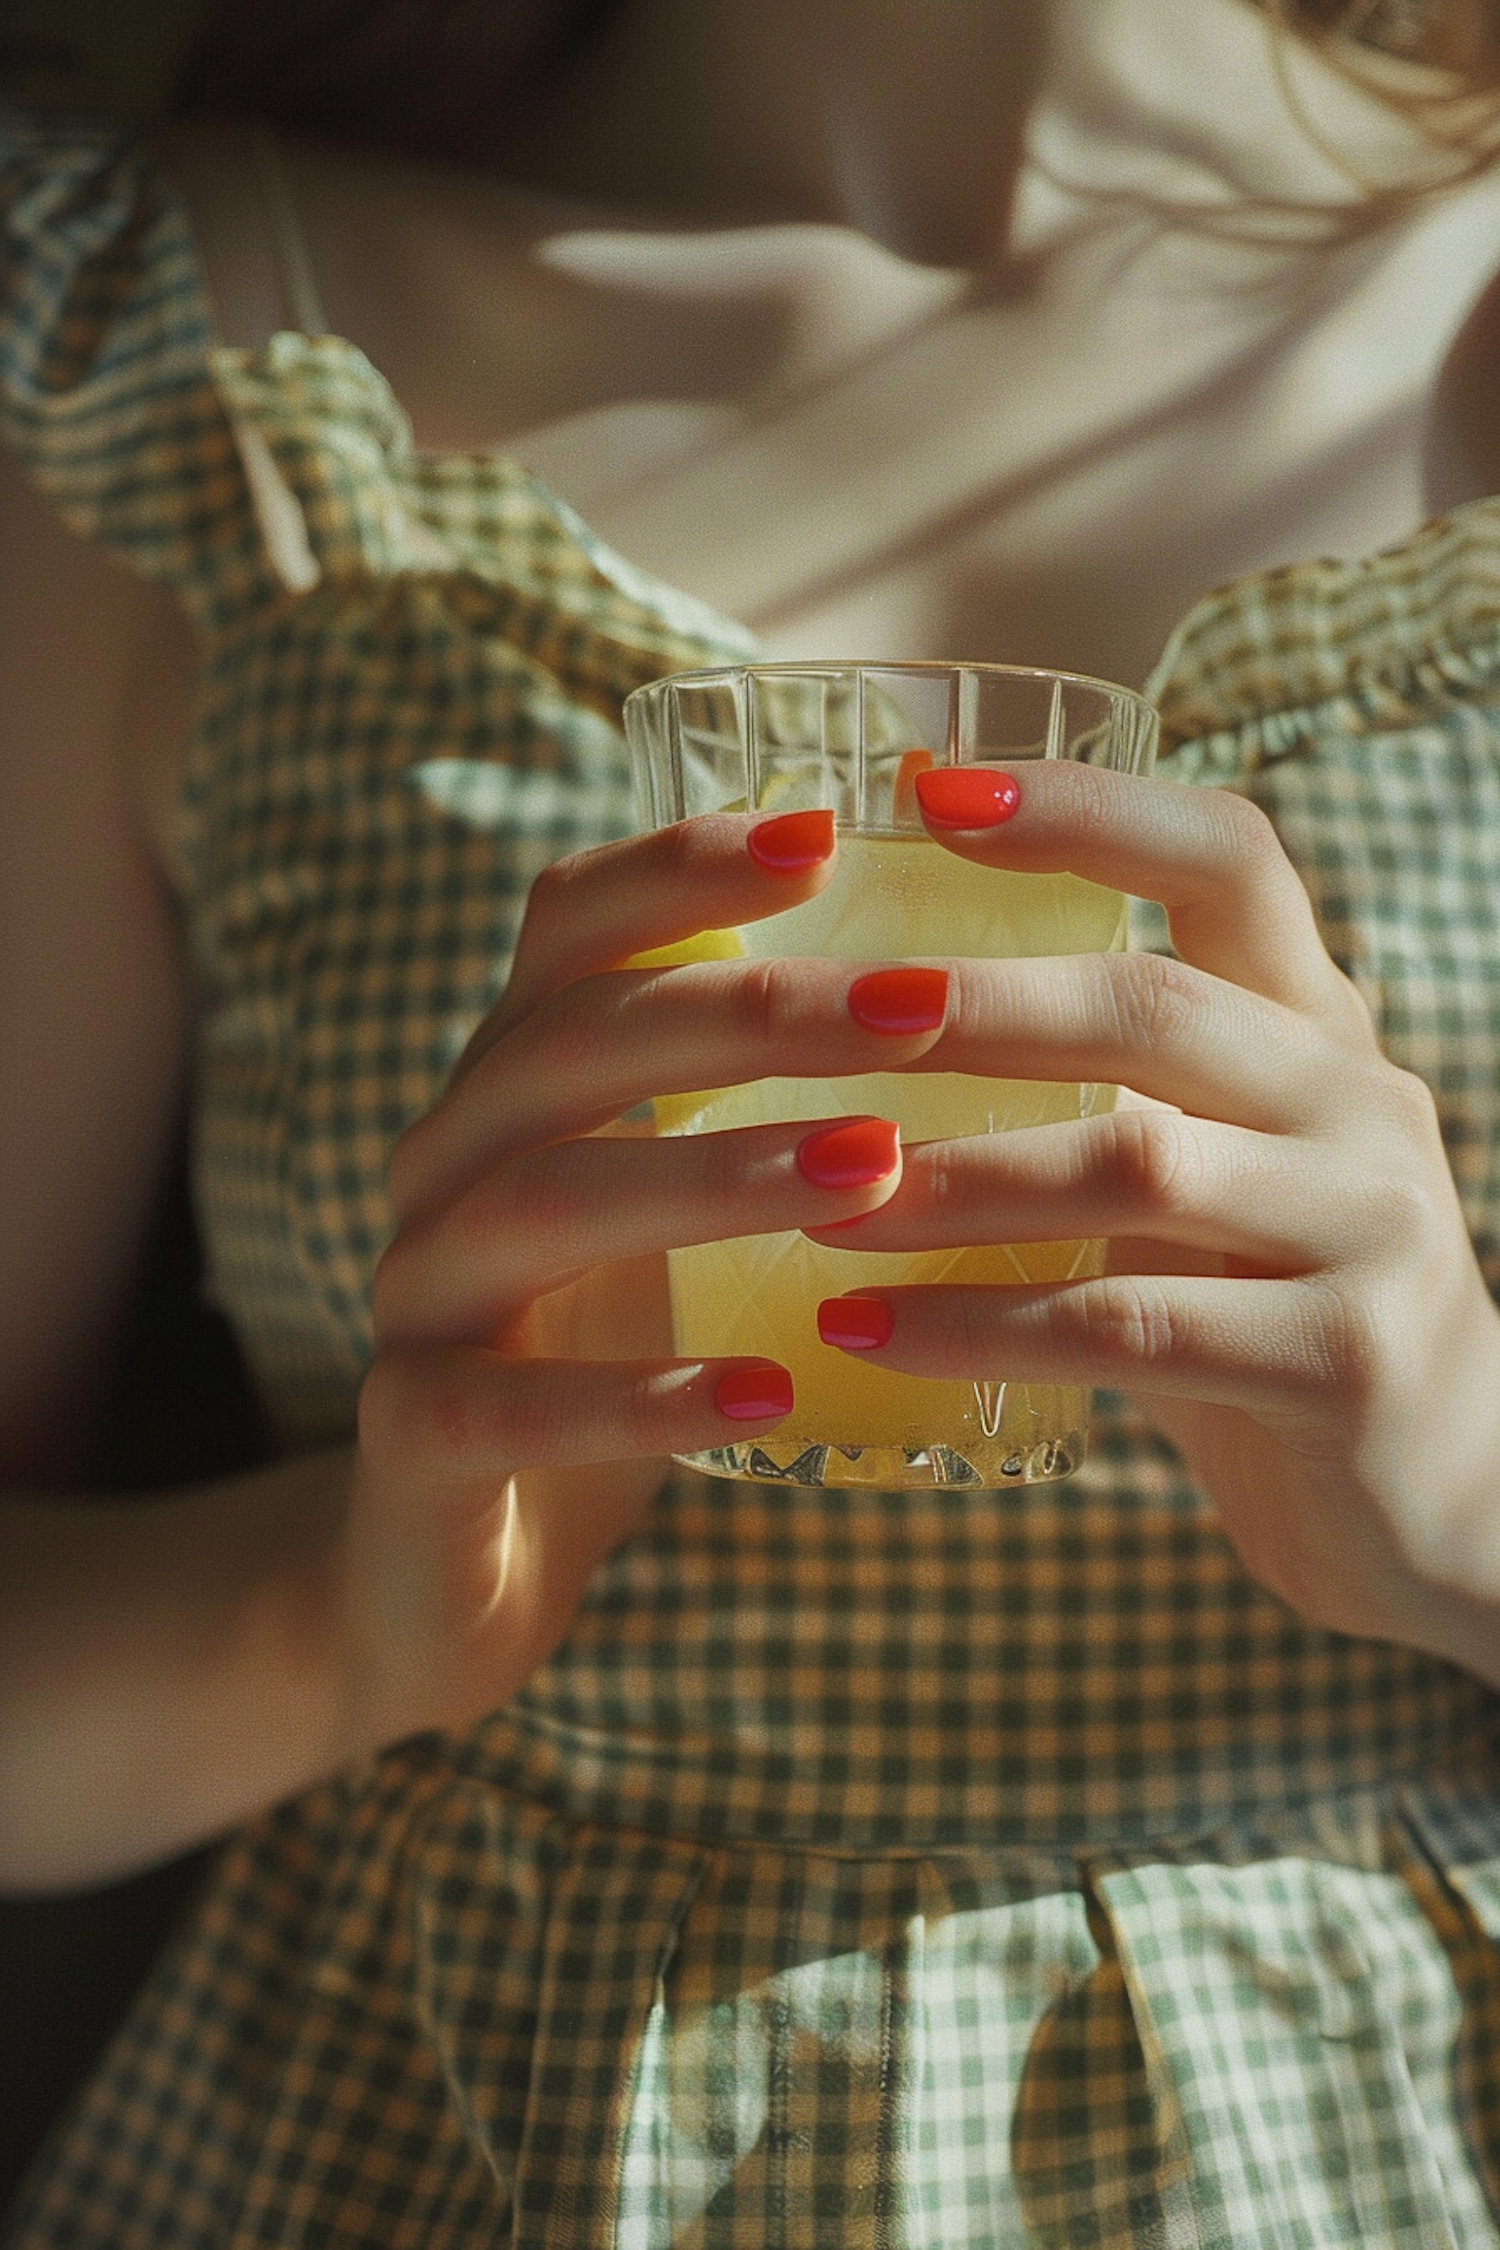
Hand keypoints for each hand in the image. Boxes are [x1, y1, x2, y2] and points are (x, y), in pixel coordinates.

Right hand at [341, 810, 925, 1742]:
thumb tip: (969, 1000)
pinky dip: (637, 1399)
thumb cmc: (613, 1357)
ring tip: (868, 1172)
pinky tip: (766, 1395)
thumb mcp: (683, 1216)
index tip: (829, 834)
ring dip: (708, 1175)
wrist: (453, 1569)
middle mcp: (444, 1163)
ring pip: (536, 1203)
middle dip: (746, 1015)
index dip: (682, 867)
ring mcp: (414, 1299)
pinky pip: (502, 1404)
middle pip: (566, 1044)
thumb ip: (762, 1110)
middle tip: (918, 1010)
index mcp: (512, 1086)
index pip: (565, 928)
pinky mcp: (410, 1438)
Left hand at [807, 760, 1499, 1677]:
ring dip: (955, 1178)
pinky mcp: (1349, 1359)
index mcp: (1312, 1027)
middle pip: (1154, 1005)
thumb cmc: (1267, 1315)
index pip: (1226, 857)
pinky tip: (860, 1332)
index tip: (933, 790)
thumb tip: (860, 1033)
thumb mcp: (1202, 1179)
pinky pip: (1129, 1330)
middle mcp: (1354, 1099)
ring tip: (818, 1198)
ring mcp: (1370, 1226)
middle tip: (826, 1013)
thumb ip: (1094, 1102)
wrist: (1445, 1496)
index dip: (1088, 808)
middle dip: (974, 1004)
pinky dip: (977, 1327)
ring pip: (1136, 1165)